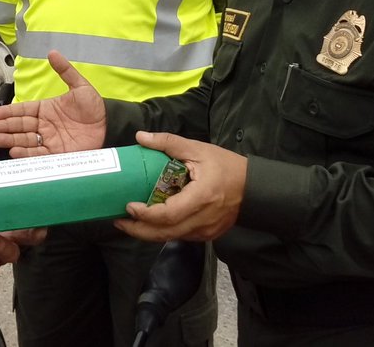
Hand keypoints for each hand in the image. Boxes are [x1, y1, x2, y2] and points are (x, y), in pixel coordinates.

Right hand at [0, 50, 105, 156]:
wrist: (109, 125)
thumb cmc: (95, 106)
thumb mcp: (80, 86)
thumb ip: (65, 70)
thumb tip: (52, 53)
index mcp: (46, 109)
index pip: (24, 110)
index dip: (10, 112)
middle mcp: (45, 125)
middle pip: (21, 126)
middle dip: (5, 127)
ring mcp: (49, 140)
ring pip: (26, 140)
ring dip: (11, 140)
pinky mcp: (57, 154)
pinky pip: (38, 155)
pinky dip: (26, 154)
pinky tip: (15, 151)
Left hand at [115, 131, 246, 241]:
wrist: (254, 188)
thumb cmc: (227, 166)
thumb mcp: (198, 149)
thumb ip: (169, 142)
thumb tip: (141, 136)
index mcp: (201, 197)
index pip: (168, 214)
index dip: (146, 214)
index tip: (129, 206)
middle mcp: (202, 220)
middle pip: (165, 233)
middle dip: (139, 230)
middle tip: (118, 221)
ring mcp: (205, 231)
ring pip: (171, 238)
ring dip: (148, 233)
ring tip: (129, 223)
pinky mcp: (206, 235)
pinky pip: (180, 236)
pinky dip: (164, 231)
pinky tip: (151, 223)